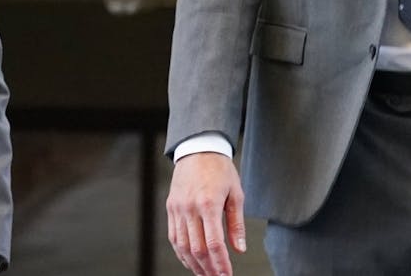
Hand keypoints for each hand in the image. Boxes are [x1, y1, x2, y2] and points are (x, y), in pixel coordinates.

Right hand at [166, 152, 245, 275]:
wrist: (197, 148)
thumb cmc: (219, 169)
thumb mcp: (235, 194)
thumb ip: (236, 224)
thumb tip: (239, 249)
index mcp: (209, 203)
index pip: (214, 244)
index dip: (221, 264)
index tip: (227, 275)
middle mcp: (190, 208)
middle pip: (197, 249)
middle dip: (208, 269)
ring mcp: (178, 208)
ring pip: (183, 246)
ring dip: (194, 265)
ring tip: (205, 274)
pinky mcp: (171, 208)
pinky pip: (173, 237)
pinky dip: (181, 253)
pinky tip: (191, 261)